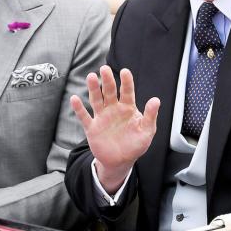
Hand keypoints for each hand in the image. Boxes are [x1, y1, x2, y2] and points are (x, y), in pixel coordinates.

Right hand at [70, 65, 159, 193]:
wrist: (120, 161)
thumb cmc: (135, 144)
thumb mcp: (147, 131)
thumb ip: (150, 116)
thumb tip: (156, 100)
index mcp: (128, 108)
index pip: (127, 91)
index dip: (126, 82)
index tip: (125, 71)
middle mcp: (113, 109)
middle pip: (109, 92)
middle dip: (107, 80)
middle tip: (104, 69)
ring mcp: (102, 117)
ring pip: (96, 100)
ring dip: (94, 89)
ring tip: (91, 77)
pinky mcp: (92, 128)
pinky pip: (84, 117)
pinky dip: (79, 109)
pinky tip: (74, 99)